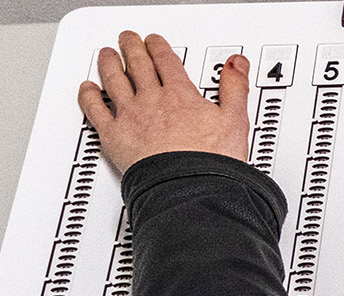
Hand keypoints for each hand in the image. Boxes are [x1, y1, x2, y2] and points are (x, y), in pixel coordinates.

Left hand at [79, 32, 247, 172]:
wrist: (191, 189)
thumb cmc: (212, 163)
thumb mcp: (235, 120)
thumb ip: (235, 88)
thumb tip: (236, 65)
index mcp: (180, 94)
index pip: (165, 61)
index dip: (158, 46)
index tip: (154, 41)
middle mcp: (152, 100)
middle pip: (138, 64)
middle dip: (132, 47)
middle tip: (128, 40)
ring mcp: (131, 116)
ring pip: (114, 79)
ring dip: (109, 63)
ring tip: (108, 55)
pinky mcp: (114, 135)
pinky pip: (95, 110)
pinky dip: (88, 95)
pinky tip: (88, 89)